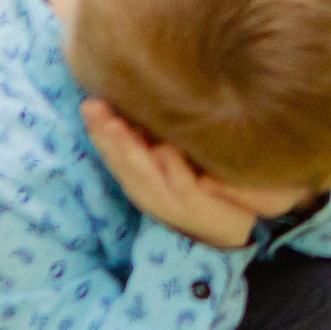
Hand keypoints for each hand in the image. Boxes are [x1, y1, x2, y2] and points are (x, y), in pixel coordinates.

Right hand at [82, 98, 259, 250]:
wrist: (242, 224)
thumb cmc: (211, 188)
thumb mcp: (183, 162)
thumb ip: (162, 143)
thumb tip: (145, 107)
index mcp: (143, 183)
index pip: (115, 156)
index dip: (99, 133)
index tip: (88, 105)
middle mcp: (150, 194)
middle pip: (122, 164)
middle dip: (105, 136)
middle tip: (92, 108)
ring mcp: (171, 203)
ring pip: (144, 175)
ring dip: (128, 150)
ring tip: (114, 125)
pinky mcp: (195, 208)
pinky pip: (181, 185)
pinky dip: (173, 166)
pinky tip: (164, 147)